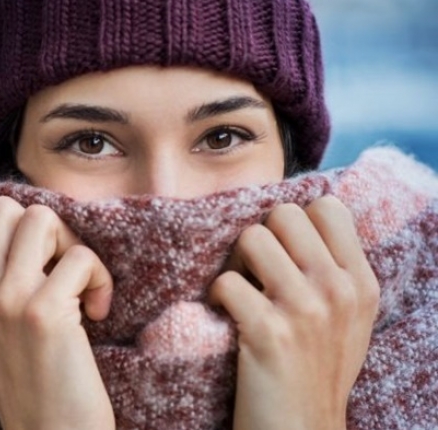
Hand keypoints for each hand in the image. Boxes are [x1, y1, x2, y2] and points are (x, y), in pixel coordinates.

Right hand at [0, 197, 114, 429]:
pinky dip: (100, 278)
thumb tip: (27, 228)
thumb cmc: (34, 383)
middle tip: (59, 266)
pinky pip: (80, 257)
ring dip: (73, 244)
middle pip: (3, 207)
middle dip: (43, 226)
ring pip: (41, 218)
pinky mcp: (42, 314)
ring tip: (80, 285)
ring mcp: (6, 302)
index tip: (26, 250)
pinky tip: (98, 312)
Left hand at [209, 196, 379, 429]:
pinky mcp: (268, 332)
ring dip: (234, 263)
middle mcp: (338, 290)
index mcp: (360, 282)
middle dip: (261, 236)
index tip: (283, 251)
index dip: (295, 222)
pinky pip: (226, 281)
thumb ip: (333, 270)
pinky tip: (224, 316)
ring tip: (239, 292)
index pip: (328, 207)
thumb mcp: (348, 318)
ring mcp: (305, 310)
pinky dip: (216, 296)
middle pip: (283, 215)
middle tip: (254, 271)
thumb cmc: (316, 371)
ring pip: (251, 238)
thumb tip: (296, 220)